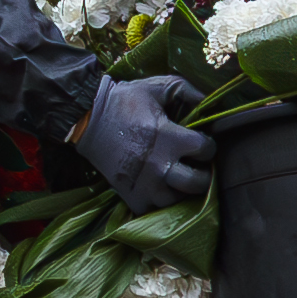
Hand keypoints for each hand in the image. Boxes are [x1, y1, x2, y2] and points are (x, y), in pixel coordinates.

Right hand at [79, 74, 209, 208]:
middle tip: (197, 167)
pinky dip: (160, 203)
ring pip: (179, 201)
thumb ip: (186, 90)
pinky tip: (160, 190)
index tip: (200, 144)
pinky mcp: (130, 196)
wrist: (89, 120)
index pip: (206, 150)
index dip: (208, 146)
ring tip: (179, 180)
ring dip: (183, 191)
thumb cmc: (125, 102)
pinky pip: (155, 211)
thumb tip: (208, 101)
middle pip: (198, 182)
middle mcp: (159, 165)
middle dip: (203, 174)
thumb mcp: (156, 87)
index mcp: (169, 138)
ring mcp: (144, 185)